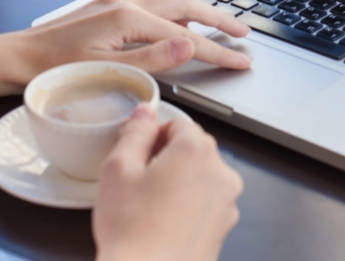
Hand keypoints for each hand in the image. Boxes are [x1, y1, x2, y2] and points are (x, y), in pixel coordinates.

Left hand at [14, 0, 251, 84]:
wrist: (16, 57)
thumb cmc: (54, 70)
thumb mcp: (107, 71)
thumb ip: (153, 59)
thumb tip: (190, 44)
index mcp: (128, 17)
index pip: (187, 36)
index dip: (218, 50)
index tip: (241, 60)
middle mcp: (126, 1)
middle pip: (186, 6)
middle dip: (219, 18)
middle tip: (244, 33)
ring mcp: (117, 0)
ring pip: (172, 3)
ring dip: (200, 14)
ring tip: (222, 27)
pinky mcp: (110, 6)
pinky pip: (155, 5)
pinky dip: (177, 14)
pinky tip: (182, 26)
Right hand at [94, 104, 242, 260]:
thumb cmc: (132, 231)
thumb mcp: (118, 168)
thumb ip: (135, 131)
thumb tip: (145, 113)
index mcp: (197, 151)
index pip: (178, 123)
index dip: (153, 137)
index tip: (138, 156)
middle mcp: (220, 173)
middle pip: (193, 149)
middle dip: (167, 158)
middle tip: (139, 182)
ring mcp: (226, 202)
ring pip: (200, 177)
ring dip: (179, 182)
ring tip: (149, 206)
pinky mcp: (224, 227)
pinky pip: (205, 203)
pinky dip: (188, 206)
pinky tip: (163, 223)